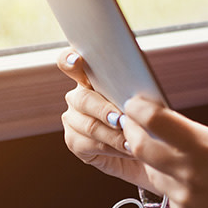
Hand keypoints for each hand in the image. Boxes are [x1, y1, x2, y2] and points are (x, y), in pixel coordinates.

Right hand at [56, 48, 158, 191]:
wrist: (137, 147)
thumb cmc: (138, 116)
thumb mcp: (138, 99)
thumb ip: (131, 90)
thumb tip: (138, 94)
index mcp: (89, 78)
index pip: (69, 62)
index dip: (70, 60)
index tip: (77, 60)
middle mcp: (76, 97)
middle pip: (83, 99)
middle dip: (104, 110)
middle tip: (121, 119)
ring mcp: (72, 119)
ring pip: (89, 125)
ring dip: (113, 134)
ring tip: (132, 140)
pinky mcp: (73, 141)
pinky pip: (90, 145)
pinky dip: (111, 147)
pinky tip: (126, 148)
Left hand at [120, 96, 207, 207]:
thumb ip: (191, 134)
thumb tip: (162, 122)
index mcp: (203, 147)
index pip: (154, 120)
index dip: (138, 108)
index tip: (135, 103)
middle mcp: (189, 174)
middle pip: (139, 146)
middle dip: (131, 130)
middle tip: (132, 121)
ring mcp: (184, 199)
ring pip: (150, 171)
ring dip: (150, 158)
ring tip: (164, 149)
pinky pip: (166, 194)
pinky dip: (171, 183)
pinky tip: (190, 180)